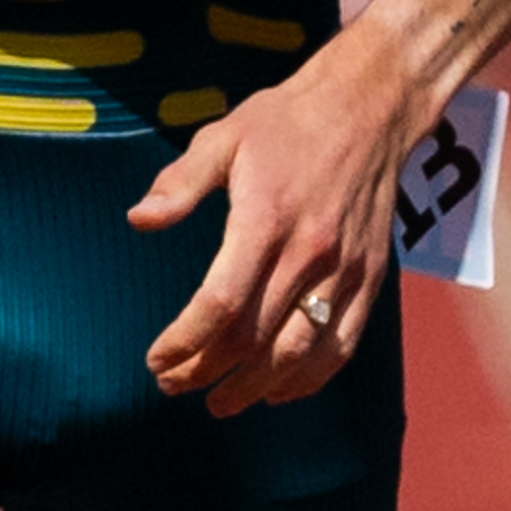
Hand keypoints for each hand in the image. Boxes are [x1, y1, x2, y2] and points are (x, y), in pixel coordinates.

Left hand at [127, 22, 433, 413]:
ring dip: (255, 388)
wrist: (370, 107)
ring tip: (220, 403)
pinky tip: (279, 392)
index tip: (156, 359)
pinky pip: (343, 344)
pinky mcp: (371, 278)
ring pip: (299, 352)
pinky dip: (311, 378)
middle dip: (206, 371)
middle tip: (172, 386)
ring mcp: (346, 270)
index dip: (184, 341)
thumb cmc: (288, 122)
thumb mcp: (223, 137)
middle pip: (253, 337)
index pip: (220, 303)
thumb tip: (139, 220)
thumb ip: (180, 183)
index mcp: (266, 220)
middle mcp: (310, 253)